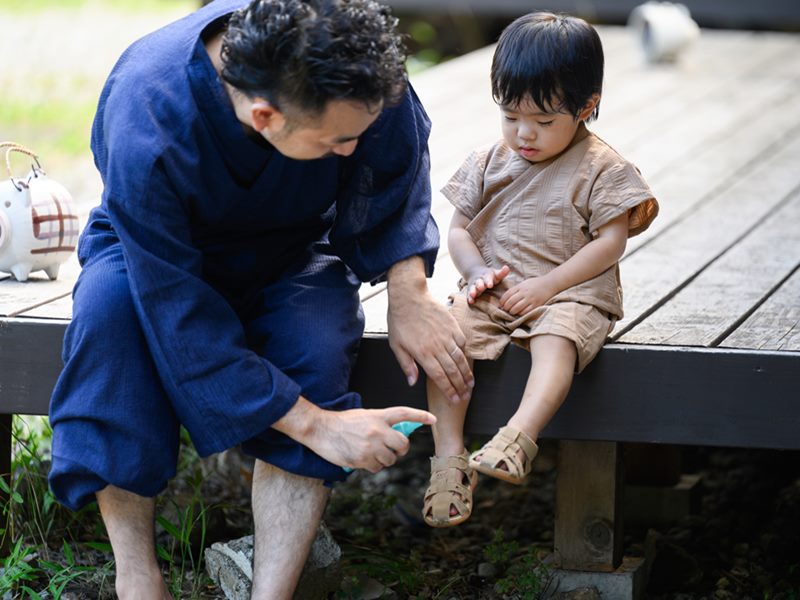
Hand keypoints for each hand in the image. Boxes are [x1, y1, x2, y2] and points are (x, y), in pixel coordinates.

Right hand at [307, 406, 435, 472]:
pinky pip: (377, 468)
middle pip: (402, 444)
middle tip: (391, 449)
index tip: (433, 419)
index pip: (404, 414)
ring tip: (370, 452)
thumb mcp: (364, 416)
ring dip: (384, 459)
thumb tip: (396, 435)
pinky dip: (372, 466)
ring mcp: (371, 445)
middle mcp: (378, 429)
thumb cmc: (342, 423)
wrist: (320, 429)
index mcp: (378, 416)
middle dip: (400, 449)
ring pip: (390, 459)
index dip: (420, 416)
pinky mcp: (363, 458)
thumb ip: (381, 423)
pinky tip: (362, 458)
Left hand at [388, 287, 472, 402]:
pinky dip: (465, 354)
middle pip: (453, 371)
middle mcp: (437, 347)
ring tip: (471, 384)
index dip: (449, 390)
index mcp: (423, 354)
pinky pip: (462, 343)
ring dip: (467, 373)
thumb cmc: (400, 321)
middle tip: (466, 396)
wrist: (409, 297)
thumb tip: (412, 382)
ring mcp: (447, 336)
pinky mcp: (452, 326)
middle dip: (460, 386)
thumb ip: (406, 365)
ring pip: (460, 359)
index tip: (454, 399)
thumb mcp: (396, 345)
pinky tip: (467, 362)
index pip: (440, 377)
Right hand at [466, 265, 509, 303]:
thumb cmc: (489, 275)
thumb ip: (502, 272)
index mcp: (486, 275)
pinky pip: (469, 294)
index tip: (490, 285)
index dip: (488, 281)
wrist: (475, 272)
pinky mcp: (470, 290)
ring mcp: (474, 285)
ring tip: (473, 295)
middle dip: (479, 285)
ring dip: (472, 291)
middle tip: (481, 288)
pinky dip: (469, 298)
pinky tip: (471, 302)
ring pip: (472, 288)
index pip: (487, 278)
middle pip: (479, 282)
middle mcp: (479, 280)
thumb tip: (507, 268)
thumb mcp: (495, 273)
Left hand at [499, 275, 556, 314]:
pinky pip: (525, 312)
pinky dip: (520, 314)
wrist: (550, 283)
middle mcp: (524, 293)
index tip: (501, 305)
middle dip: (506, 308)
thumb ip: (516, 289)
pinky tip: (519, 313)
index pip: (507, 295)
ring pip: (516, 308)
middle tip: (505, 310)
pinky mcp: (536, 305)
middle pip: (510, 302)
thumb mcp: (524, 283)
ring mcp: (530, 299)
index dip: (502, 302)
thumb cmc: (535, 284)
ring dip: (512, 312)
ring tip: (511, 312)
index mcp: (520, 286)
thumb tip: (506, 298)